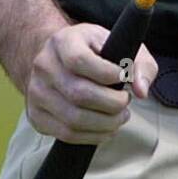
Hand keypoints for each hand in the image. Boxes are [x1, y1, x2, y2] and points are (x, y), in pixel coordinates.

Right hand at [25, 23, 159, 144]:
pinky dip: (92, 136)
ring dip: (105, 123)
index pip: (80, 61)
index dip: (107, 73)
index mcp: (62, 42)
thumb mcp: (118, 43)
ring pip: (73, 118)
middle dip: (111, 103)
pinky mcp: (36, 116)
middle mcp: (43, 66)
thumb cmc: (94, 51)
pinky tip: (106, 128)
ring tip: (120, 117)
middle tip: (125, 102)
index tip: (124, 76)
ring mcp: (36, 92)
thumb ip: (139, 63)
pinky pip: (66, 134)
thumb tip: (141, 91)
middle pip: (79, 94)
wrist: (58, 59)